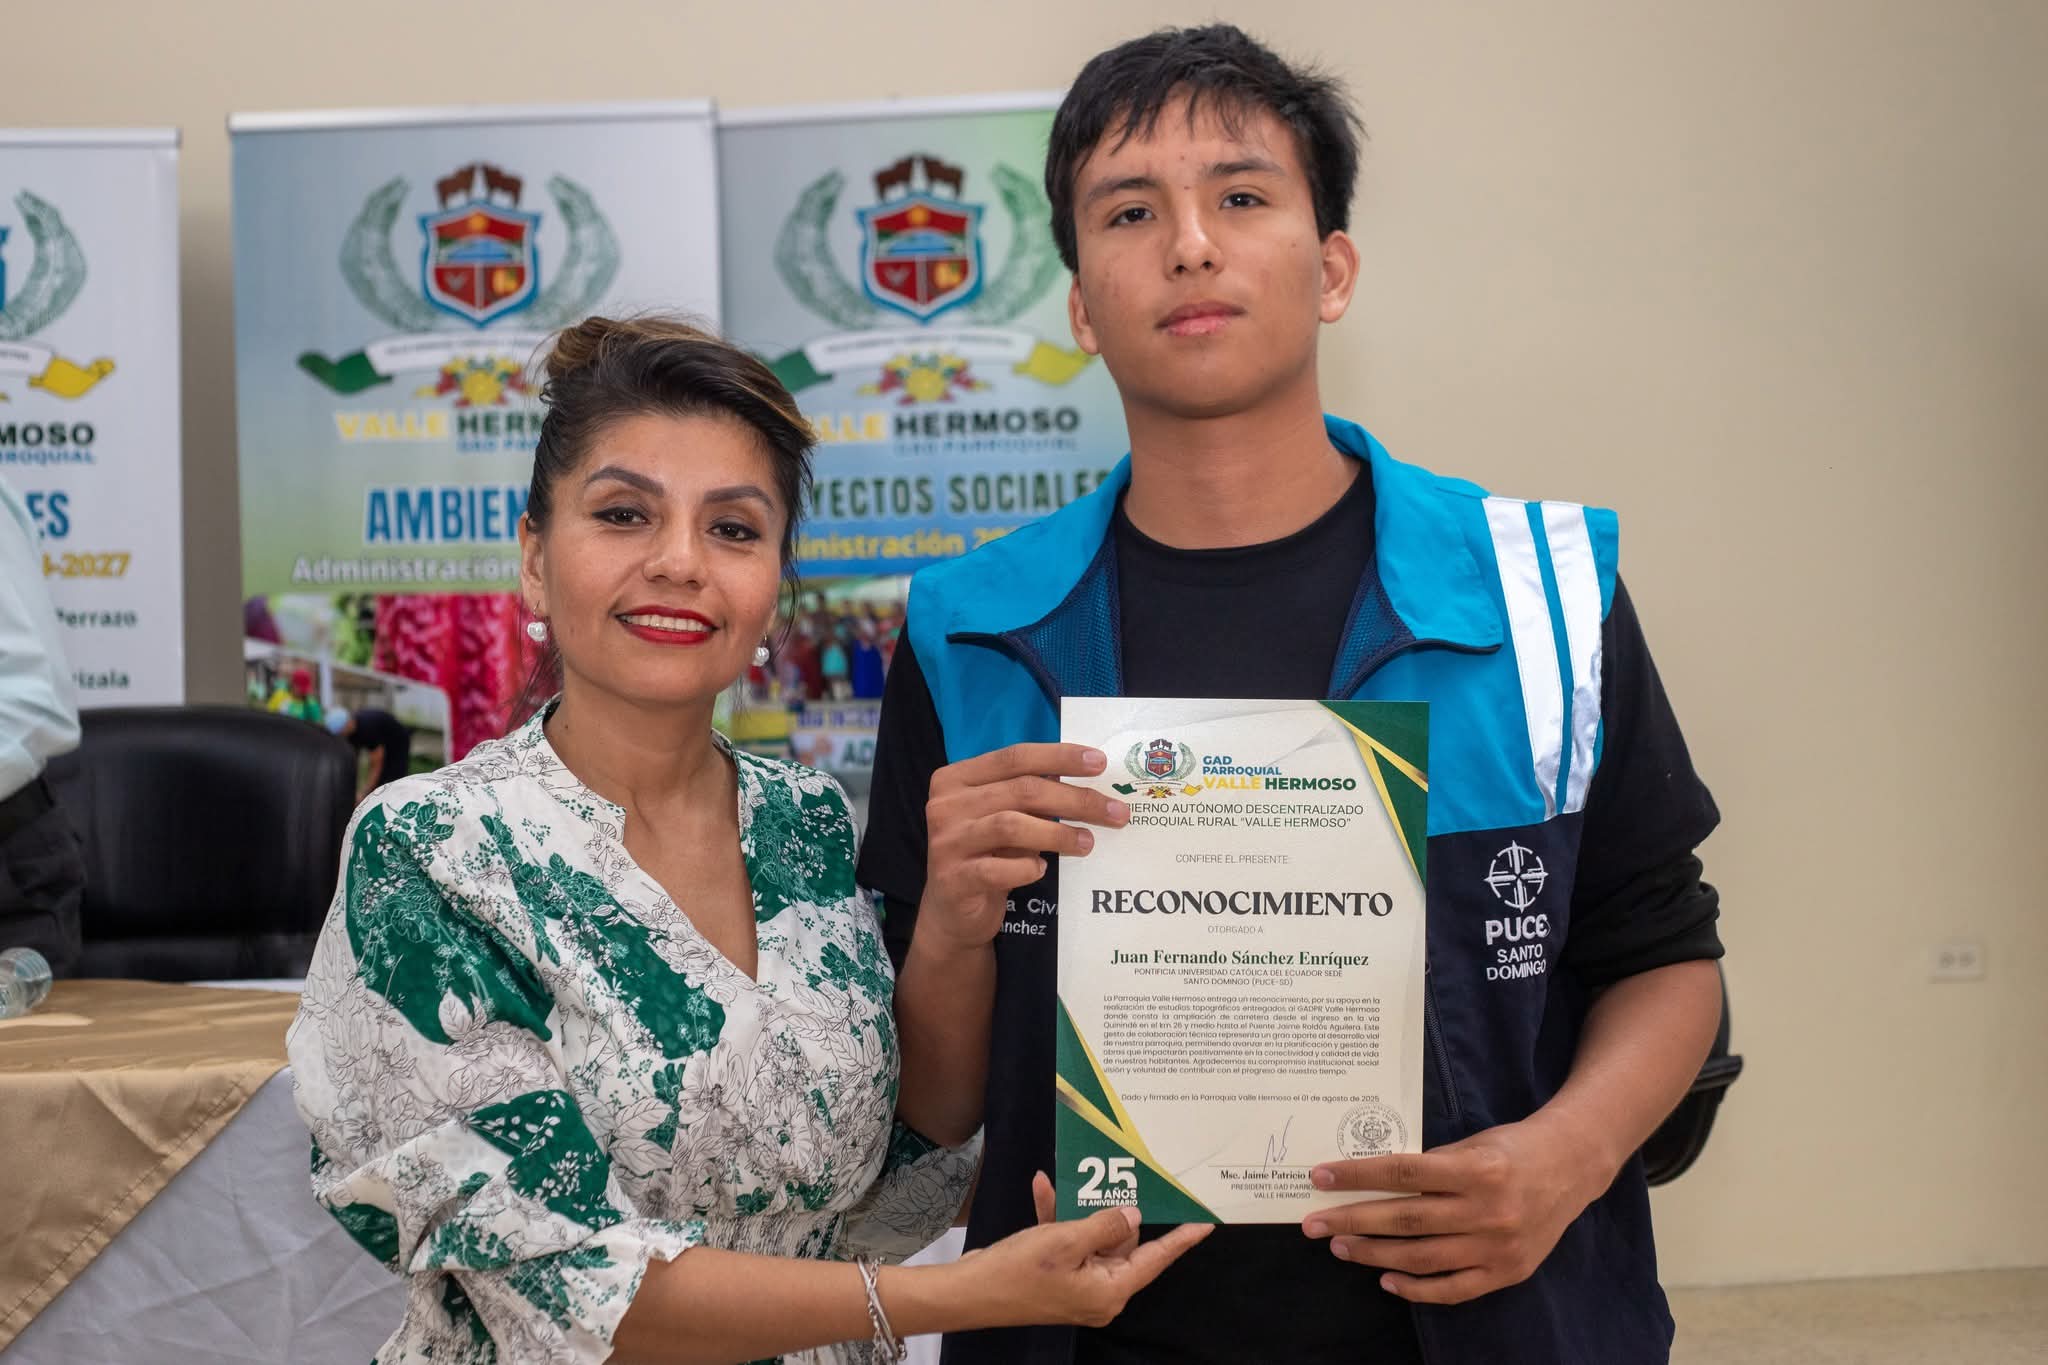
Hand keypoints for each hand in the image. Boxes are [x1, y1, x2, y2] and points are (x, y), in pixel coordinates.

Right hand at [917, 744, 1128, 953]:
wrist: (951, 911)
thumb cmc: (985, 855)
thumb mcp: (1003, 817)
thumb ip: (1029, 798)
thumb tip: (1089, 784)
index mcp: (957, 778)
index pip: (1014, 757)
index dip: (1059, 757)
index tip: (1099, 763)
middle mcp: (946, 805)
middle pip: (1022, 790)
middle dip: (1075, 799)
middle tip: (1114, 812)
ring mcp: (946, 842)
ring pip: (1011, 825)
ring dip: (1058, 833)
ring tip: (1088, 842)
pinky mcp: (953, 879)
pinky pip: (999, 870)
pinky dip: (1027, 867)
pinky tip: (1042, 870)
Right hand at [946, 1172, 1210, 1328]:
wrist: (969, 1292)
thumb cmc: (1021, 1270)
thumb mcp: (1067, 1241)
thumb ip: (1106, 1225)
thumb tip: (1134, 1215)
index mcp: (1111, 1290)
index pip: (1156, 1258)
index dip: (1182, 1239)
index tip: (1207, 1222)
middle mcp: (1100, 1291)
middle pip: (1123, 1243)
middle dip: (1113, 1209)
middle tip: (1118, 1173)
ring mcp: (1078, 1284)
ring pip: (1093, 1237)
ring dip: (1079, 1208)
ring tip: (1071, 1177)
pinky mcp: (1057, 1276)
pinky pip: (1068, 1242)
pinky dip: (1057, 1217)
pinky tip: (1044, 1188)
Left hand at [1300, 1116, 1609, 1303]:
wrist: (1572, 1167)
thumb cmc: (1512, 1147)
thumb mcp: (1472, 1144)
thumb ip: (1430, 1166)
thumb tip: (1371, 1181)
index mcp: (1476, 1169)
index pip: (1402, 1173)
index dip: (1357, 1176)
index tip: (1320, 1177)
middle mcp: (1488, 1210)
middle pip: (1406, 1219)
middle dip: (1353, 1221)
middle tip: (1314, 1224)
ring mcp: (1498, 1246)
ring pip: (1423, 1258)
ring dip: (1374, 1254)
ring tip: (1341, 1247)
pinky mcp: (1508, 1272)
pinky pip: (1454, 1289)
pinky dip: (1416, 1289)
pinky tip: (1386, 1279)